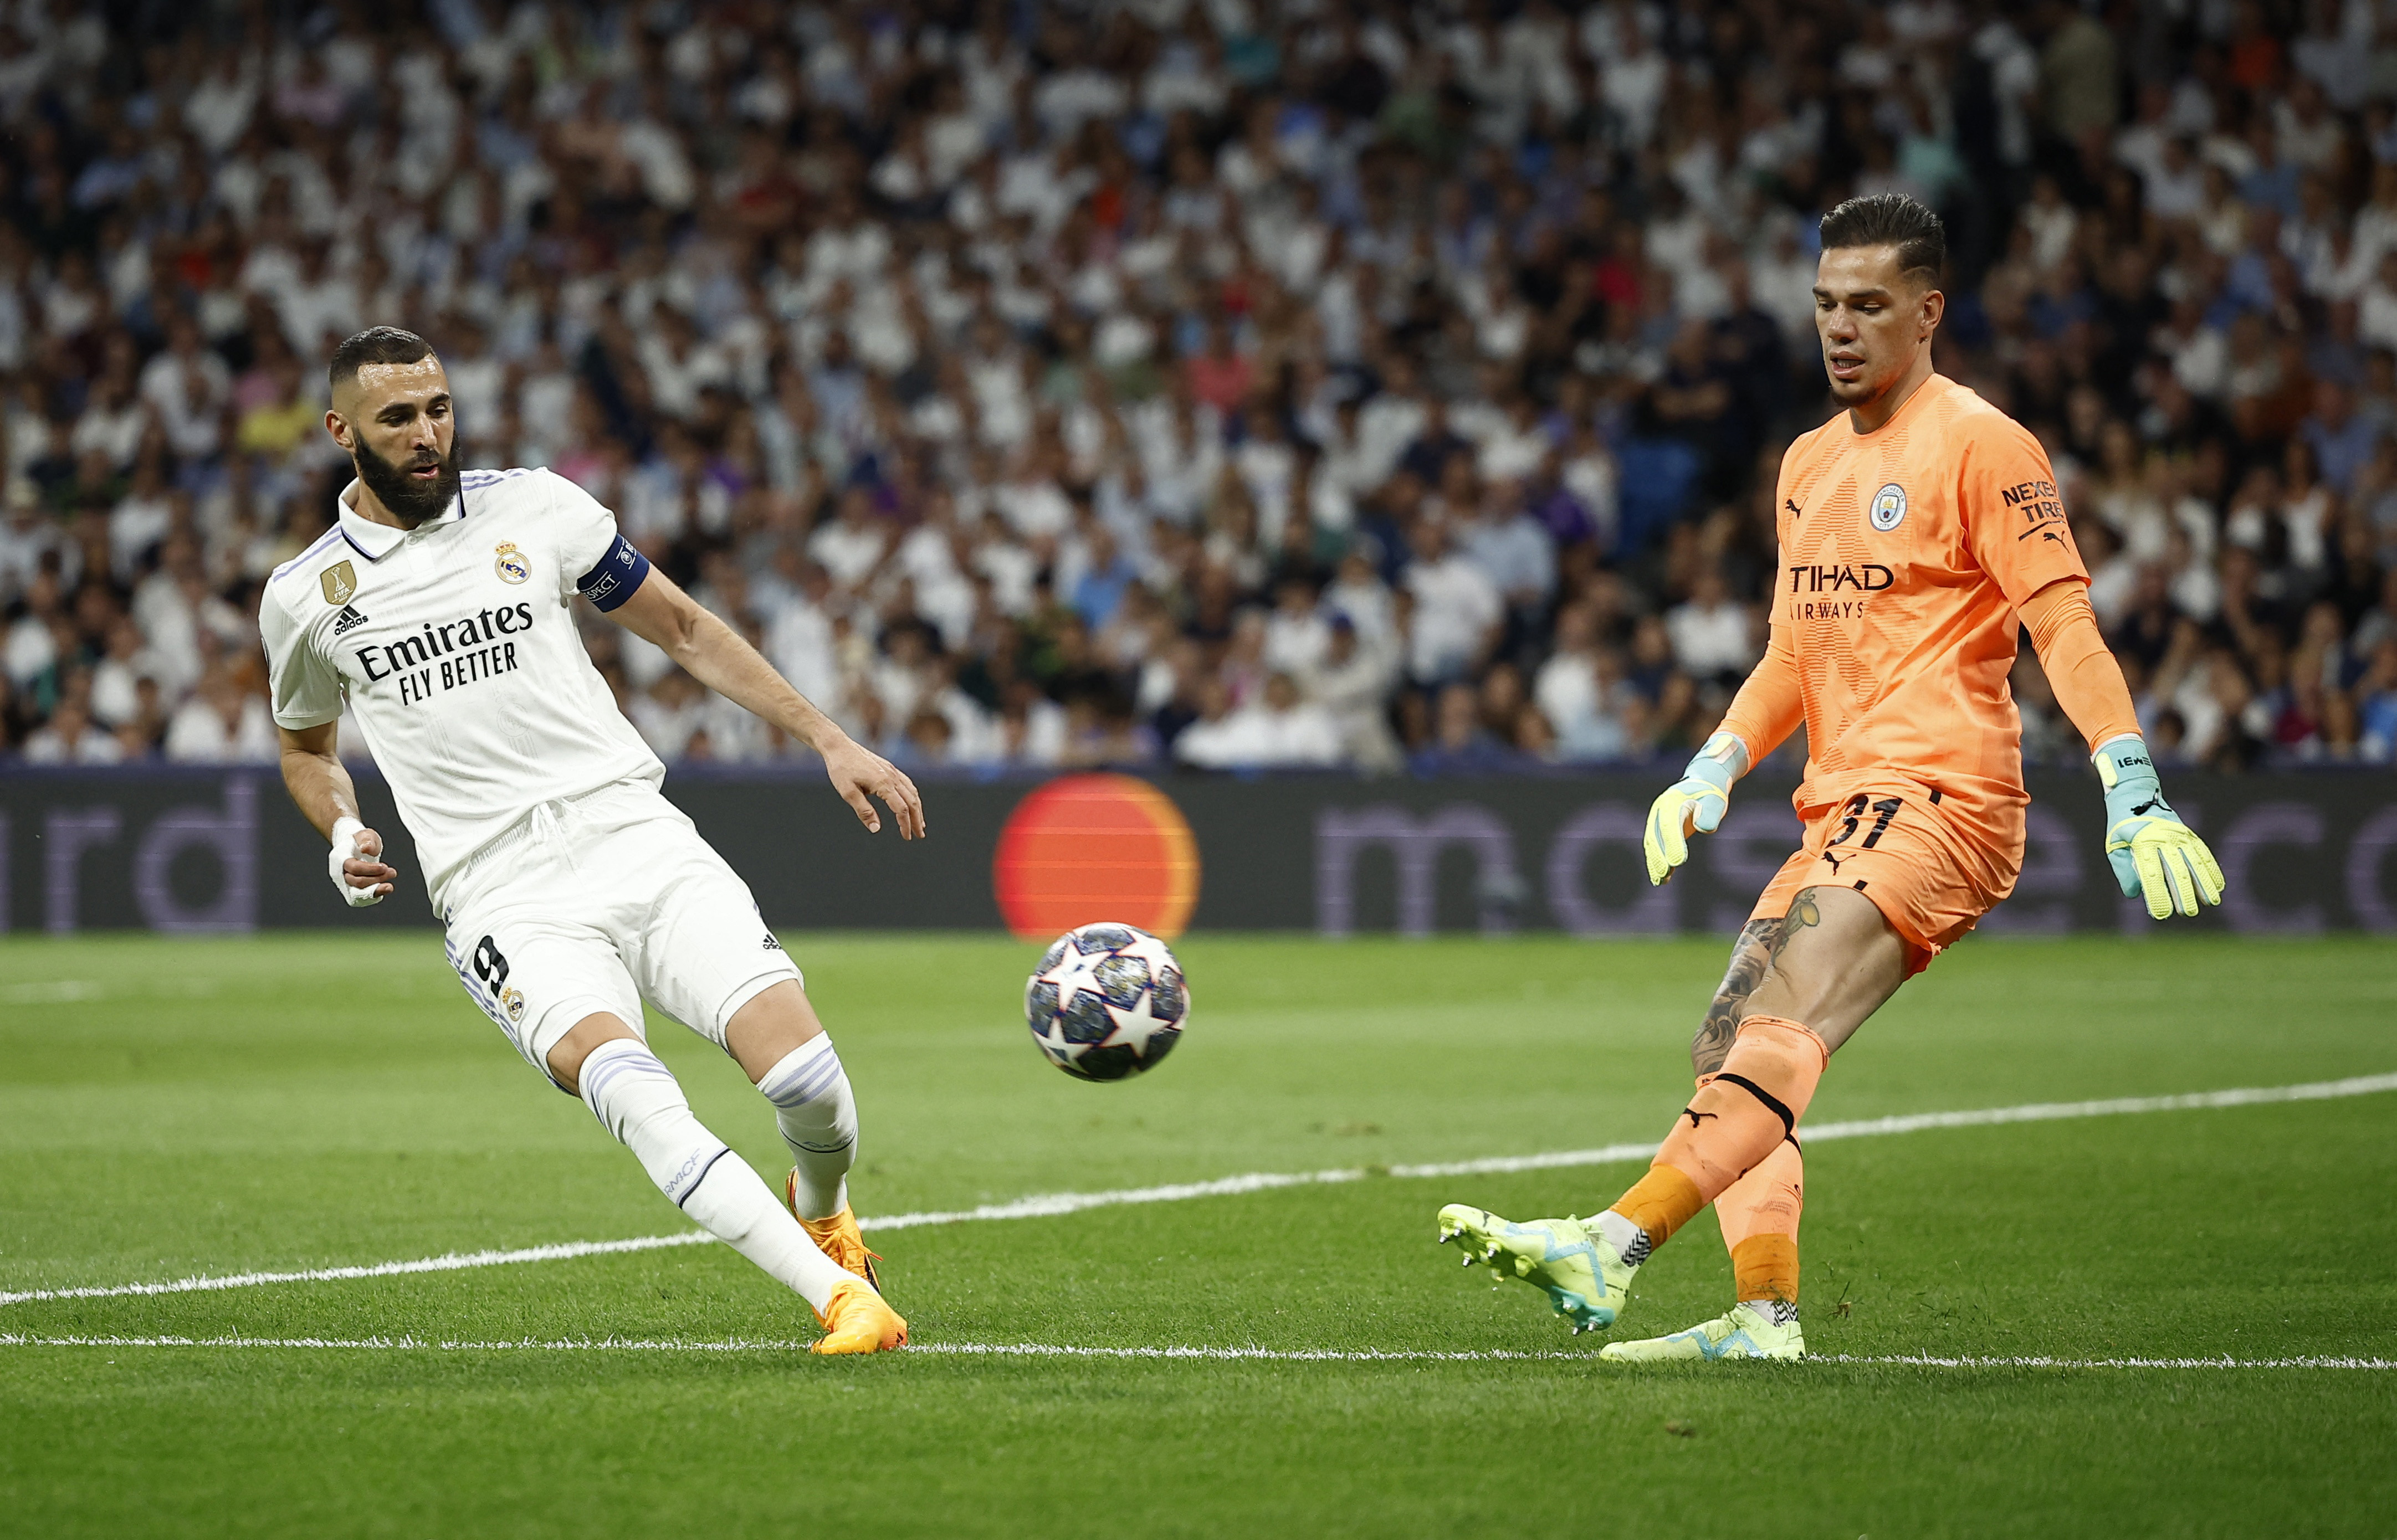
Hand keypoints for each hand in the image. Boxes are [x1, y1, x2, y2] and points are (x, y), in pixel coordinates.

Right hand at [328, 816, 395, 907]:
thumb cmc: (359, 841)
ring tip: (389, 886)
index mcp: (339, 858)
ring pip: (357, 894)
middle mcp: (339, 873)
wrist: (353, 848)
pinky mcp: (351, 890)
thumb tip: (366, 849)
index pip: (354, 867)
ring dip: (375, 891)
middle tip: (392, 872)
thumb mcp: (365, 834)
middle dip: (376, 879)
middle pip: (356, 882)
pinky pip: (360, 899)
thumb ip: (367, 840)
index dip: (370, 869)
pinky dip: (372, 896)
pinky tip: (383, 890)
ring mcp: (344, 883)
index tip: (385, 866)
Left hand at [821, 735, 926, 839]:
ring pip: (912, 792)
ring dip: (918, 808)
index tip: (906, 837)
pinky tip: (912, 802)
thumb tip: (876, 829)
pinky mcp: (889, 768)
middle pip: (912, 801)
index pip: (901, 809)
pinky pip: (907, 784)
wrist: (839, 746)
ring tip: (920, 822)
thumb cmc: (841, 769)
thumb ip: (864, 811)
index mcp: (883, 784)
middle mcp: (892, 777)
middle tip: (920, 835)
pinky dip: (913, 796)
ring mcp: (892, 771)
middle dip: (917, 819)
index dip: (905, 825)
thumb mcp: (848, 793)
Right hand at [1643, 731, 1746, 885]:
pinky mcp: (1660, 830)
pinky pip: (1656, 847)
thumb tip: (1704, 828)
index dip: (1673, 844)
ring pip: (1652, 844)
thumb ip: (1710, 813)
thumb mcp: (1715, 801)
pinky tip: (1662, 878)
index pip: (1670, 825)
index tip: (1679, 862)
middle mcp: (1660, 810)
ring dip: (1655, 863)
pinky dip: (1657, 862)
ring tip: (1660, 881)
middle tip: (1664, 875)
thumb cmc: (1711, 794)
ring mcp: (1657, 820)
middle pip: (1656, 836)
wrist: (1702, 783)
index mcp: (1672, 801)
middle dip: (1659, 857)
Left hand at [2092, 736, 2222, 918]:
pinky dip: (2212, 869)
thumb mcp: (2115, 847)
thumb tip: (2135, 895)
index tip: (2161, 914)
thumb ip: (2125, 871)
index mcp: (2142, 843)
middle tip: (2188, 913)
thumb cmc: (2122, 826)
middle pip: (2177, 870)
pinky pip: (2203, 853)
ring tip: (2212, 902)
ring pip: (2195, 862)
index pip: (2151, 875)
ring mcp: (2179, 835)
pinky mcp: (2188, 834)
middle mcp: (2164, 839)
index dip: (2157, 895)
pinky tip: (2219, 885)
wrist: (2135, 795)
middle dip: (2184, 893)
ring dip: (2205, 883)